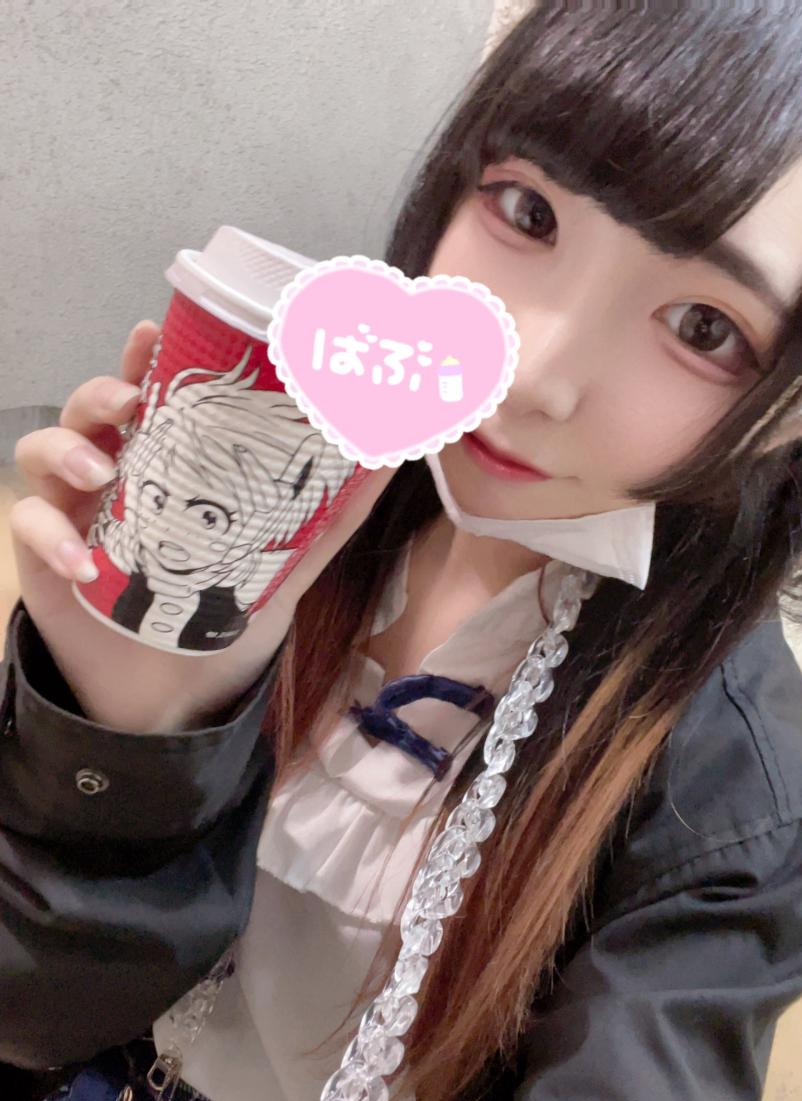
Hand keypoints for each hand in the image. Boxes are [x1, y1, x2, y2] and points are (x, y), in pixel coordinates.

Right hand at [10, 320, 395, 731]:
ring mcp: (76, 512)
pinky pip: (27, 526)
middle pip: (92, 409)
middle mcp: (117, 476)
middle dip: (103, 391)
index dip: (145, 358)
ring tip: (101, 472)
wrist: (179, 692)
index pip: (151, 395)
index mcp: (169, 465)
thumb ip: (332, 516)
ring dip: (66, 448)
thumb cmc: (223, 613)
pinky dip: (49, 535)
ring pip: (44, 450)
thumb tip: (392, 458)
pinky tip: (82, 560)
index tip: (154, 334)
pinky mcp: (45, 557)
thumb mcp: (284, 563)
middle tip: (130, 401)